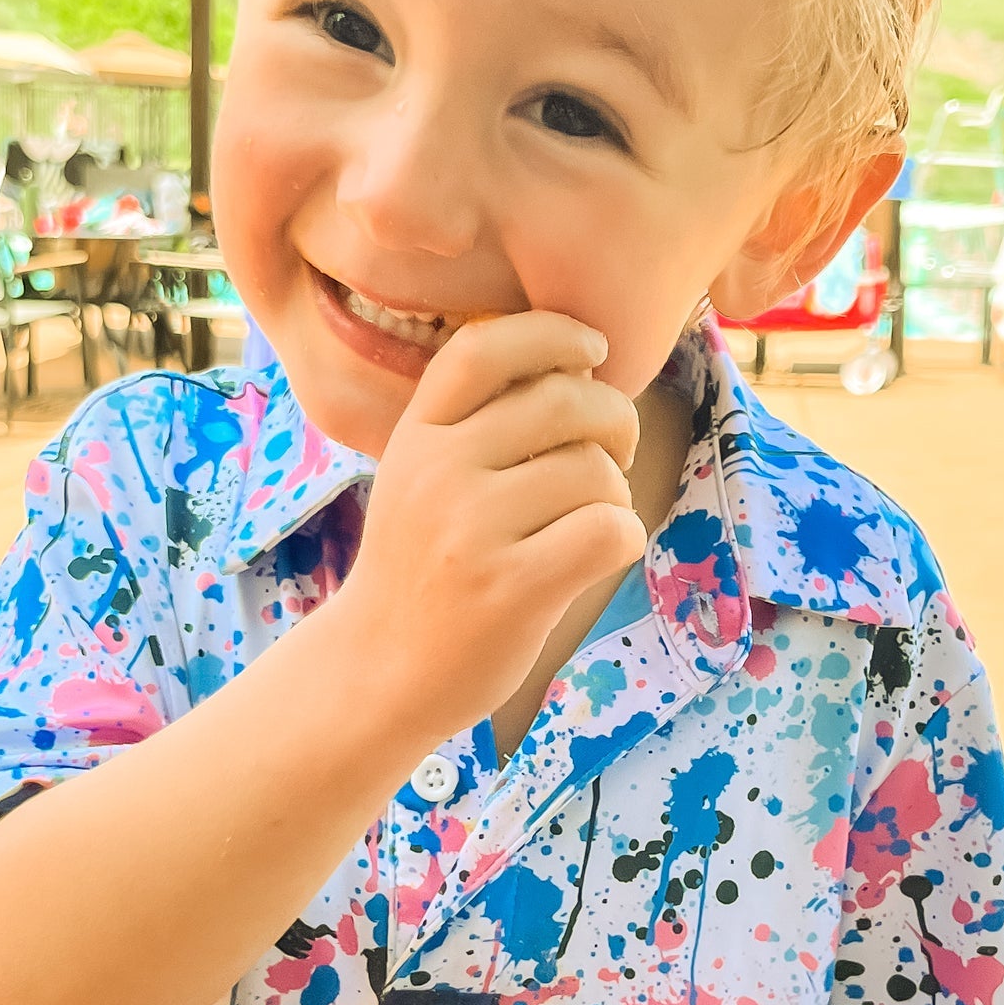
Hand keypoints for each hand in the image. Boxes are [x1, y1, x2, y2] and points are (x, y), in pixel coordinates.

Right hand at [328, 312, 645, 742]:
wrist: (380, 671)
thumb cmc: (423, 567)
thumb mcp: (419, 477)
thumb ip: (476, 422)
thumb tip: (583, 367)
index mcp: (416, 435)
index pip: (485, 348)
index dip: (553, 333)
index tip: (592, 349)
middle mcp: (438, 472)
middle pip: (566, 401)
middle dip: (614, 420)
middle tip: (613, 454)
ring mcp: (472, 530)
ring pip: (596, 470)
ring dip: (614, 493)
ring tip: (587, 520)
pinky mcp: (512, 588)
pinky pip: (611, 529)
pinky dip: (623, 537)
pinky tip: (598, 553)